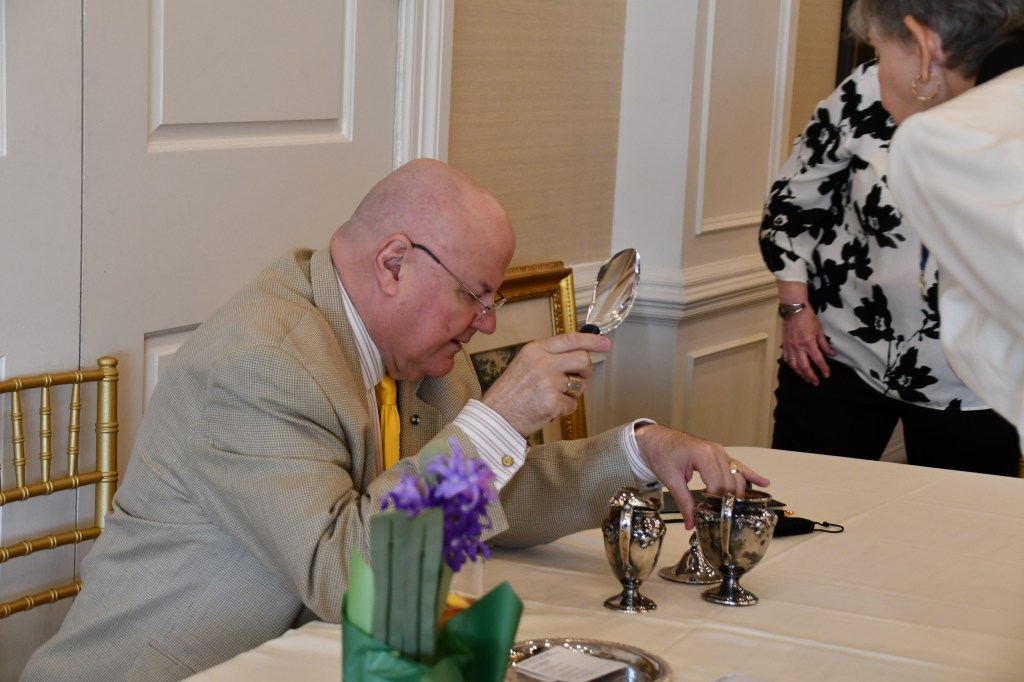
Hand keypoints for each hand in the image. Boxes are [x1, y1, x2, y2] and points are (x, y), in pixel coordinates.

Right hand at [481, 332, 611, 436]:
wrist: (494, 418)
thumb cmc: (509, 393)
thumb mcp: (524, 364)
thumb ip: (548, 357)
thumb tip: (578, 355)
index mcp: (535, 349)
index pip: (570, 339)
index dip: (592, 340)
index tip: (605, 343)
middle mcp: (543, 362)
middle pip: (583, 359)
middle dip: (585, 371)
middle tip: (578, 379)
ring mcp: (549, 382)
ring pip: (580, 384)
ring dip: (571, 393)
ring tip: (551, 397)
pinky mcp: (553, 402)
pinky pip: (573, 404)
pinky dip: (564, 409)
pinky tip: (547, 409)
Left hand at [634, 424, 769, 528]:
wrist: (656, 438)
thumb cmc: (661, 454)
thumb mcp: (671, 480)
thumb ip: (684, 502)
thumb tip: (692, 524)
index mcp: (703, 455)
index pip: (718, 485)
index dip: (715, 503)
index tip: (710, 515)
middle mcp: (716, 452)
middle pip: (730, 483)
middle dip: (728, 500)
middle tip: (722, 516)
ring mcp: (720, 452)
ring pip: (737, 476)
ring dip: (739, 492)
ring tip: (739, 509)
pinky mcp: (720, 454)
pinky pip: (738, 466)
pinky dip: (750, 475)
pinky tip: (764, 483)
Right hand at [781, 306, 834, 385]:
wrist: (794, 309)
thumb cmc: (808, 317)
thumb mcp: (819, 330)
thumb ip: (824, 344)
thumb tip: (831, 354)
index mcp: (809, 343)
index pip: (818, 360)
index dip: (823, 369)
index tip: (827, 375)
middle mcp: (798, 347)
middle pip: (805, 367)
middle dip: (811, 376)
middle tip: (816, 383)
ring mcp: (790, 347)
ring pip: (794, 365)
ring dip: (801, 374)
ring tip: (806, 379)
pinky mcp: (784, 345)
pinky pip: (786, 359)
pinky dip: (791, 366)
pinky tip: (795, 369)